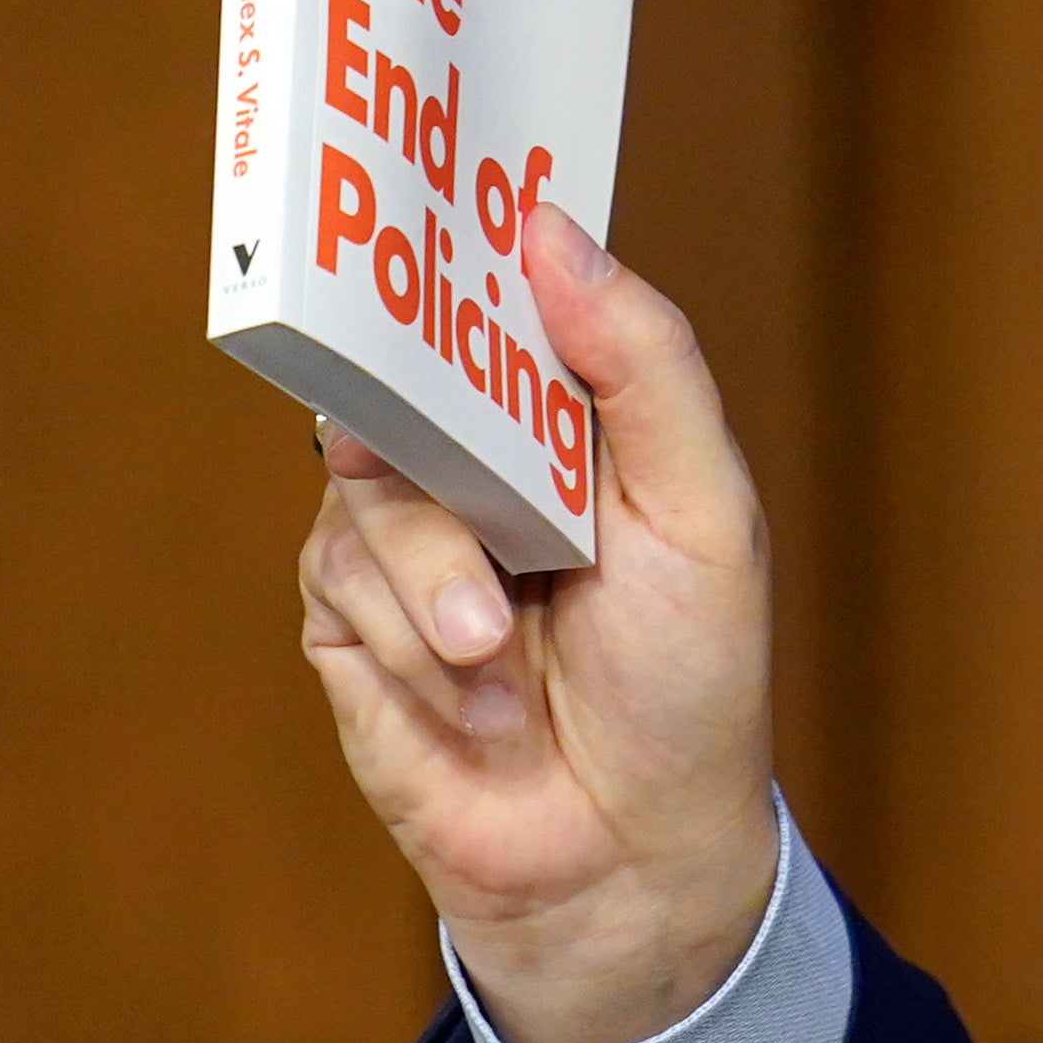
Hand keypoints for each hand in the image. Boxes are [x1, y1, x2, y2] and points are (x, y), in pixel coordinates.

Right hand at [297, 204, 779, 1042]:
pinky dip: (410, 634)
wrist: (626, 852)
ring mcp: (408, 534)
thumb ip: (641, 367)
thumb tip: (553, 230)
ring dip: (442, 575)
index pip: (504, 296)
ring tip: (507, 649)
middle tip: (458, 437)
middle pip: (406, 367)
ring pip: (369, 481)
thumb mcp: (703, 509)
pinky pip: (339, 574)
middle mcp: (481, 462)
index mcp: (573, 421)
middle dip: (428, 404)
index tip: (447, 190)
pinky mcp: (347, 616)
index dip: (469, 239)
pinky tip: (476, 693)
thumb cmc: (689, 683)